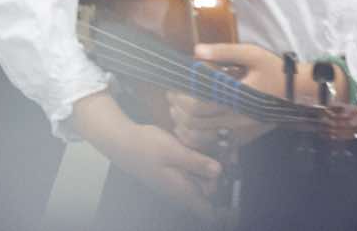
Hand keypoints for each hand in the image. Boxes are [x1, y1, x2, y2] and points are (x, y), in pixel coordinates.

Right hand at [72, 92, 226, 222]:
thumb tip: (219, 171)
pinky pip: (192, 173)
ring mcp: (177, 184)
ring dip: (208, 166)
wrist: (122, 142)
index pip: (209, 214)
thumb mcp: (175, 150)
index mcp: (183, 192)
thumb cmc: (146, 148)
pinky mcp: (174, 174)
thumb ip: (198, 162)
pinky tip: (194, 146)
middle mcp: (181, 192)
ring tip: (208, 146)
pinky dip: (198, 162)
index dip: (224, 211)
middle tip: (222, 152)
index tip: (234, 198)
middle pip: (210, 192)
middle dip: (218, 174)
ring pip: (202, 181)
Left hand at [178, 45, 356, 145]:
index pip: (199, 105)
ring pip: (204, 135)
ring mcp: (241, 130)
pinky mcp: (245, 136)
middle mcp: (236, 118)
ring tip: (179, 109)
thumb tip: (197, 51)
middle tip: (172, 97)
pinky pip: (217, 142)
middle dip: (179, 110)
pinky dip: (202, 135)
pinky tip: (196, 122)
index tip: (173, 87)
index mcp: (236, 97)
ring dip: (187, 124)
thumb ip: (224, 52)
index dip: (181, 98)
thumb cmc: (275, 70)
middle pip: (197, 122)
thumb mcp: (252, 54)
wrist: (299, 92)